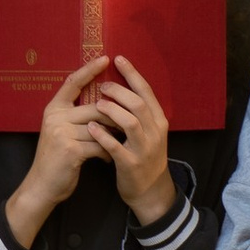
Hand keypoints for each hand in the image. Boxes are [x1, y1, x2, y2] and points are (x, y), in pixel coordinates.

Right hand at [3, 56, 113, 246]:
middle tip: (125, 129)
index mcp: (54, 108)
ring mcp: (60, 132)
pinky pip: (101, 144)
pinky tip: (107, 159)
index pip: (72, 82)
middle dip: (115, 119)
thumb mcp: (66, 132)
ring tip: (115, 147)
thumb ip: (79, 117)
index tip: (106, 57)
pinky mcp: (70, 149)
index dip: (89, 70)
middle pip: (97, 108)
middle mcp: (55, 117)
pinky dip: (108, 152)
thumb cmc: (60, 157)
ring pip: (101, 127)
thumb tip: (109, 103)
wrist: (44, 185)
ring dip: (113, 138)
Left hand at [87, 57, 176, 225]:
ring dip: (112, 111)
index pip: (147, 92)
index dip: (132, 74)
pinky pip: (116, 147)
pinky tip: (91, 128)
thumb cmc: (143, 156)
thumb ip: (138, 112)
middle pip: (139, 104)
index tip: (118, 58)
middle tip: (102, 87)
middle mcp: (155, 133)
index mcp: (159, 121)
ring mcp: (144, 149)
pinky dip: (103, 136)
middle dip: (119, 92)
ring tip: (96, 104)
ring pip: (130, 123)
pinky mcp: (131, 164)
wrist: (149, 190)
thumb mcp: (148, 132)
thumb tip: (120, 88)